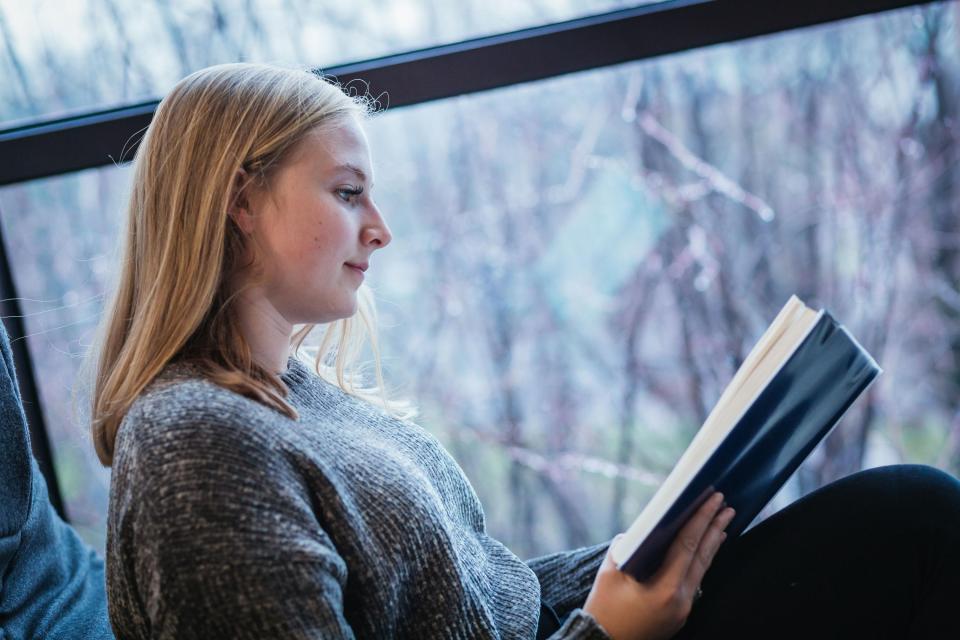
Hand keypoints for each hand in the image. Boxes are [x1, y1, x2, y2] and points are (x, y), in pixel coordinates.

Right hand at [583, 492, 734, 639]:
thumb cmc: (604, 609)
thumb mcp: (610, 573)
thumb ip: (627, 546)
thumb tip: (644, 531)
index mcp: (665, 589)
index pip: (687, 545)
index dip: (701, 519)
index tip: (713, 499)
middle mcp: (681, 600)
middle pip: (702, 557)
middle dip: (714, 528)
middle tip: (725, 505)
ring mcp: (683, 609)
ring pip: (702, 570)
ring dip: (711, 544)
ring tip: (723, 523)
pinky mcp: (679, 613)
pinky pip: (695, 581)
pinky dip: (701, 561)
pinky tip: (705, 550)